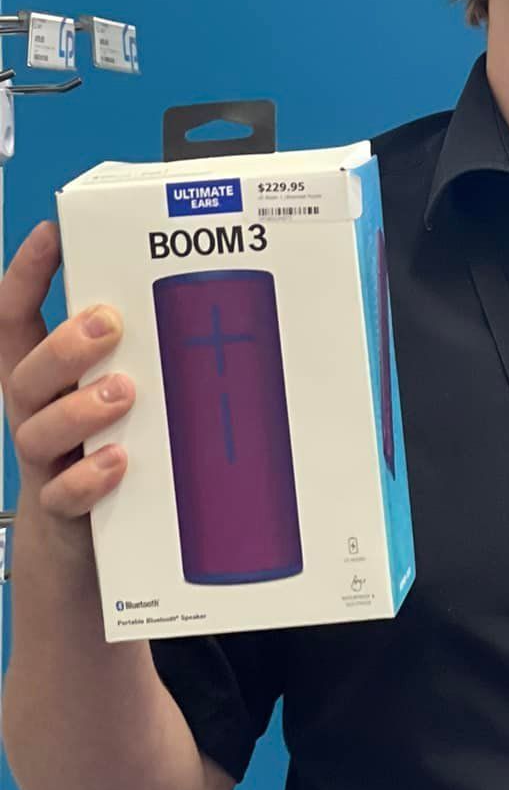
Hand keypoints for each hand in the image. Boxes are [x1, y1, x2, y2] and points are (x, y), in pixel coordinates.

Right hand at [0, 221, 133, 550]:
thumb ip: (139, 364)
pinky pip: (63, 496)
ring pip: (39, 430)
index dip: (27, 275)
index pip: (17, 319)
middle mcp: (38, 416)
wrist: (83, 558)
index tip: (50, 232)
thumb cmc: (110, 461)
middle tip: (107, 323)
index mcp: (46, 382)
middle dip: (65, 343)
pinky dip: (89, 479)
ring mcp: (46, 465)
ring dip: (79, 407)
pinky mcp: (63, 514)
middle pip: (27, 372)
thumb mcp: (116, 405)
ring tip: (122, 393)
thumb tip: (208, 313)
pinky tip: (118, 463)